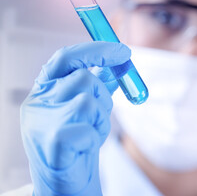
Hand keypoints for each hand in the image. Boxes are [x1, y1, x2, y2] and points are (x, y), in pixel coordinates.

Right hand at [20, 42, 130, 194]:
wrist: (63, 183)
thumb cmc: (75, 144)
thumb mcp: (85, 110)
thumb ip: (97, 86)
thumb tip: (116, 62)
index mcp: (43, 91)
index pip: (65, 58)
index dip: (95, 50)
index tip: (122, 51)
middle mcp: (37, 102)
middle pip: (84, 79)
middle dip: (104, 96)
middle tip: (100, 116)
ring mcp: (42, 122)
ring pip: (89, 101)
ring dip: (101, 119)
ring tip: (91, 134)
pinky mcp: (53, 142)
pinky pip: (90, 128)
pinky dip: (96, 137)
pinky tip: (85, 148)